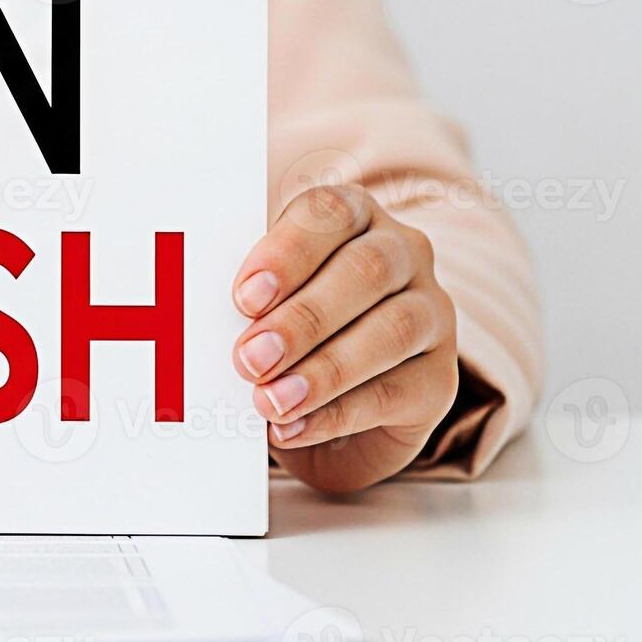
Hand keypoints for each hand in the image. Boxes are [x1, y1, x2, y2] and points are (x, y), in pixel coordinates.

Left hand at [231, 185, 457, 492]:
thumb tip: (201, 322)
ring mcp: (432, 314)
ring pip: (393, 329)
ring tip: (271, 401)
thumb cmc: (283, 335)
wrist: (328, 415)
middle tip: (249, 357)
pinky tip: (293, 427)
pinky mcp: (440, 379)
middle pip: (366, 270)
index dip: (288, 252)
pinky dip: (338, 413)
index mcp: (353, 218)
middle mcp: (403, 255)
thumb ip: (247, 302)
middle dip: (303, 317)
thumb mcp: (261, 307)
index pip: (329, 214)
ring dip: (325, 369)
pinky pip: (397, 392)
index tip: (245, 297)